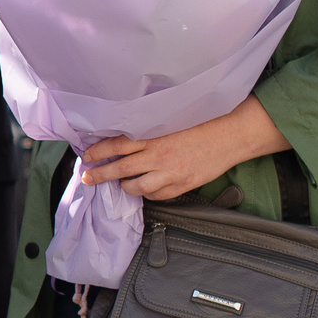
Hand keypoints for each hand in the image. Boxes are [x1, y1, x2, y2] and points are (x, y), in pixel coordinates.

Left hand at [80, 98, 287, 200]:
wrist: (231, 134)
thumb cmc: (202, 123)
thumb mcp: (171, 121)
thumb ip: (149, 130)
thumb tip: (125, 139)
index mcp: (154, 136)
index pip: (116, 145)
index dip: (99, 152)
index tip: (87, 155)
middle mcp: (158, 156)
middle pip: (120, 168)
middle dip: (100, 174)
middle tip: (88, 177)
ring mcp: (170, 173)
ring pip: (136, 187)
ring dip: (124, 186)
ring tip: (119, 184)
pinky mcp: (182, 185)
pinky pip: (157, 195)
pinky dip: (148, 193)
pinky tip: (145, 188)